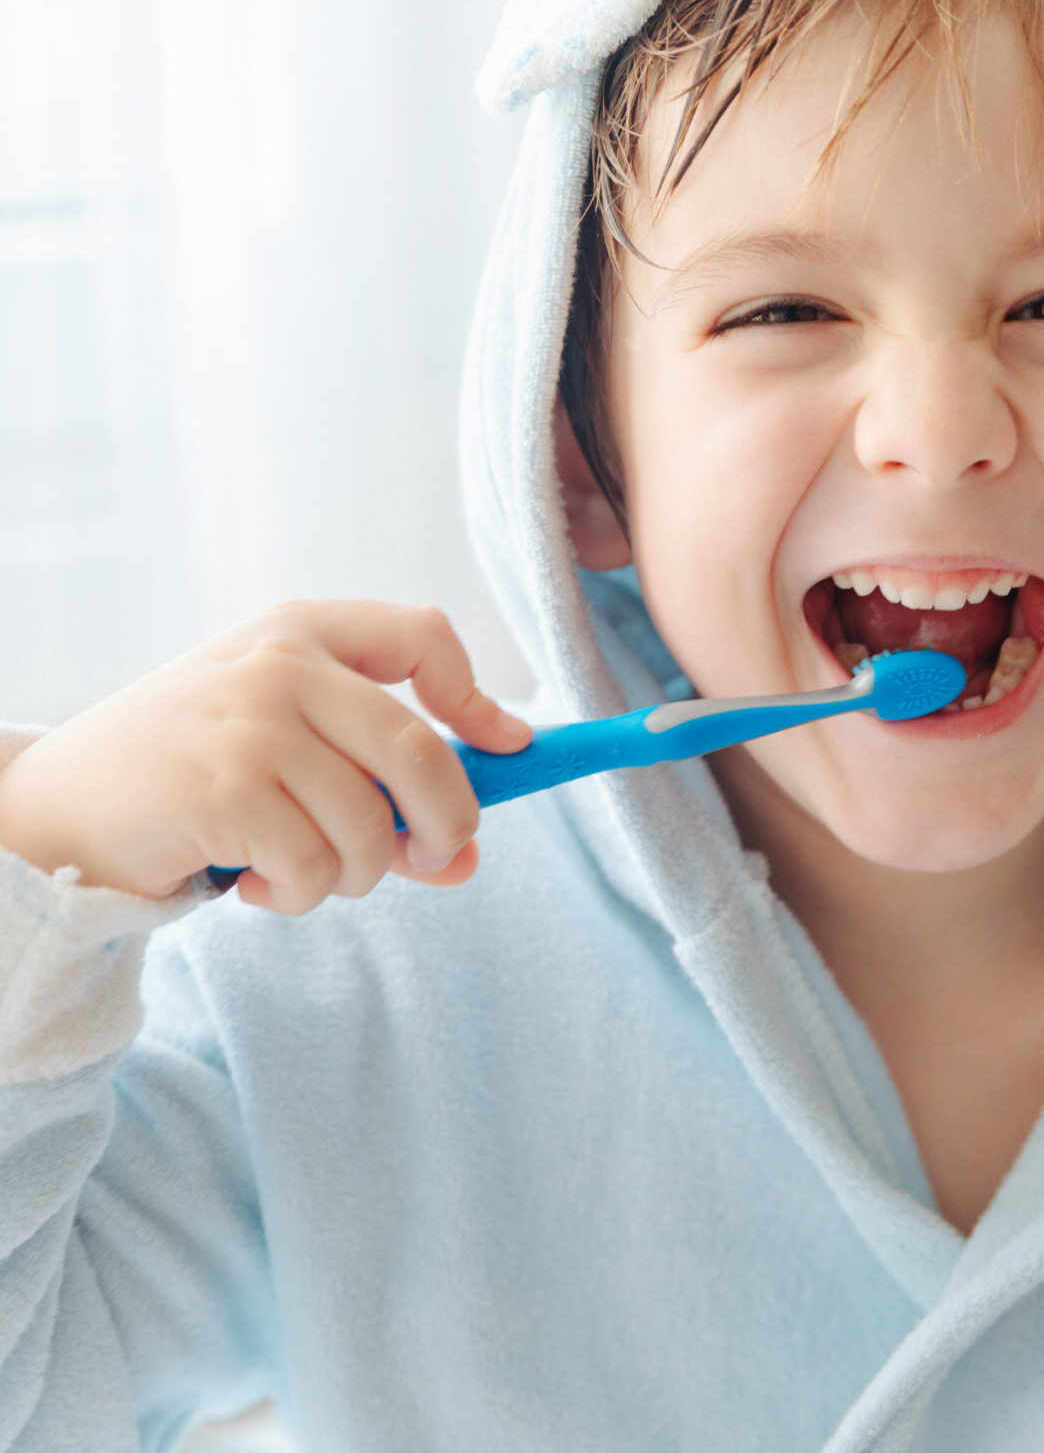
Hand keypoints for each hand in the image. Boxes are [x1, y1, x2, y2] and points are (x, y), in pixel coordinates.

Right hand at [0, 601, 532, 912]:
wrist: (52, 811)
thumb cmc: (188, 779)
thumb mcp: (286, 756)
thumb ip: (377, 791)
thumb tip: (466, 858)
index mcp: (300, 631)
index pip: (422, 634)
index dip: (475, 696)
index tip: (506, 745)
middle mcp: (281, 664)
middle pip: (419, 749)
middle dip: (449, 821)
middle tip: (435, 858)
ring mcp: (252, 722)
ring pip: (369, 826)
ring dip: (354, 877)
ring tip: (301, 874)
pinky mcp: (226, 788)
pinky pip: (316, 867)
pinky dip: (299, 896)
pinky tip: (255, 884)